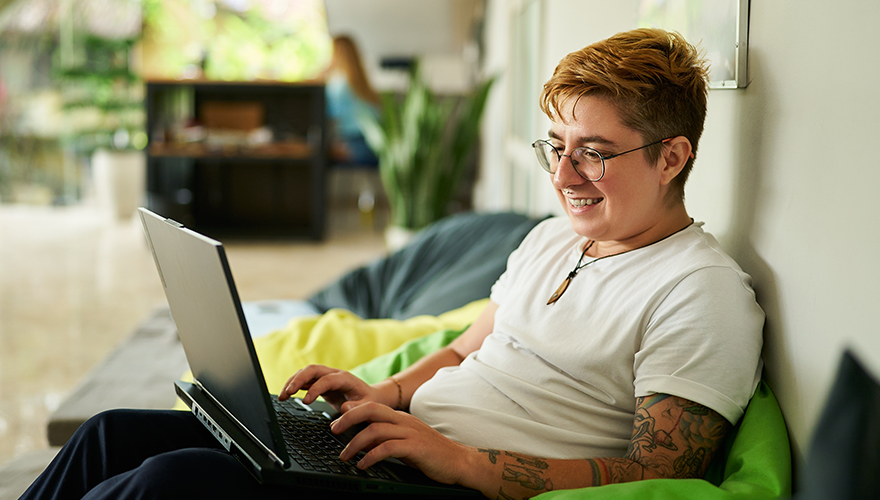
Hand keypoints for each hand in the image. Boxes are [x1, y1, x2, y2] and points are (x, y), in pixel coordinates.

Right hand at [278, 365, 392, 412]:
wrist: (372, 396)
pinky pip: (305, 381)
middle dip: (298, 380)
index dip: (315, 389)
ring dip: (292, 382)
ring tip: (282, 396)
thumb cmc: (370, 401)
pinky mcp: (321, 383)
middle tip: (287, 393)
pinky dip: (294, 386)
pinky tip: (286, 395)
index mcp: (345, 378)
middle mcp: (334, 374)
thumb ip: (357, 407)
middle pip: (312, 370)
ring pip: (306, 373)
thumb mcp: (368, 406)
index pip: (326, 379)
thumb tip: (344, 408)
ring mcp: (326, 377)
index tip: (305, 401)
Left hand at [331, 402, 474, 485]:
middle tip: (334, 430)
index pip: (372, 406)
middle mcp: (404, 421)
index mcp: (401, 418)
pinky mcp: (415, 447)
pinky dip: (371, 456)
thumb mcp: (405, 442)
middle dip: (348, 419)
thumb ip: (386, 438)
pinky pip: (387, 448)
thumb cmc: (432, 453)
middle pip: (370, 410)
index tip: (337, 419)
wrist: (460, 461)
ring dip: (355, 443)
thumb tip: (363, 440)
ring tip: (345, 456)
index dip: (353, 410)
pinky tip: (363, 465)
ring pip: (375, 430)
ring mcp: (410, 433)